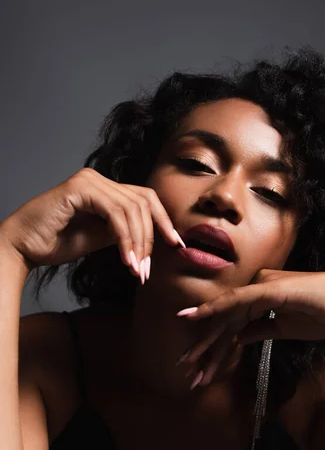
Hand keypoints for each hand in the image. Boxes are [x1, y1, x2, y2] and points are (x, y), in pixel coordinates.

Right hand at [0, 168, 184, 280]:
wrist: (24, 247)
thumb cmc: (57, 242)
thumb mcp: (100, 238)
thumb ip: (124, 232)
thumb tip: (152, 239)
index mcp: (105, 188)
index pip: (146, 198)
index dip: (164, 221)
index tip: (175, 245)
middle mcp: (99, 179)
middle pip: (143, 203)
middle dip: (151, 238)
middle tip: (147, 270)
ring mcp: (89, 181)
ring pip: (132, 209)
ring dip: (139, 243)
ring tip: (136, 270)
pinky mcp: (80, 189)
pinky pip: (115, 213)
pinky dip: (125, 238)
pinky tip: (125, 260)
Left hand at [176, 268, 324, 385]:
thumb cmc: (324, 315)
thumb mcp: (284, 329)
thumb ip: (260, 330)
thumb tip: (238, 338)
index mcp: (261, 296)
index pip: (232, 323)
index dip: (214, 345)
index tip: (198, 365)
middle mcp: (257, 287)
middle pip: (224, 320)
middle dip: (204, 347)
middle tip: (184, 367)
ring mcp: (262, 286)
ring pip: (227, 315)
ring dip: (206, 340)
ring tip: (188, 362)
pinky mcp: (269, 289)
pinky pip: (236, 300)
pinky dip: (214, 308)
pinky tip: (193, 317)